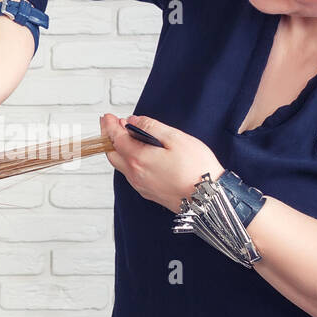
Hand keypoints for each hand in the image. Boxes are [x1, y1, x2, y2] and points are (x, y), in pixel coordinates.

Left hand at [99, 113, 225, 212]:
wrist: (209, 199)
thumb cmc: (197, 168)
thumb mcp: (176, 138)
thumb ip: (151, 127)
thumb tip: (134, 121)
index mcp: (139, 159)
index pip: (115, 139)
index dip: (109, 126)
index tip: (107, 117)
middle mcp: (135, 175)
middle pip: (113, 154)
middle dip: (109, 137)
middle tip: (111, 124)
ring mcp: (141, 186)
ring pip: (121, 166)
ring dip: (119, 150)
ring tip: (125, 137)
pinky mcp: (149, 193)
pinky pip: (131, 175)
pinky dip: (128, 161)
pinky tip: (138, 155)